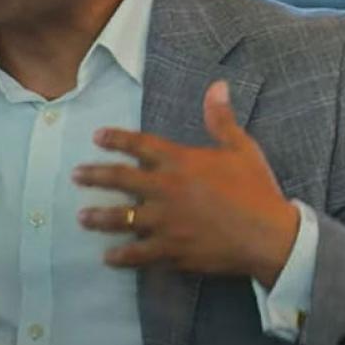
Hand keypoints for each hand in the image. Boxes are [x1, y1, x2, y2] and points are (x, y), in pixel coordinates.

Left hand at [74, 80, 298, 286]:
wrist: (269, 236)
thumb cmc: (257, 190)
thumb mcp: (241, 149)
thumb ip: (221, 119)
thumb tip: (217, 86)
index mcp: (181, 162)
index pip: (139, 145)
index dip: (116, 139)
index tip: (97, 136)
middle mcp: (166, 189)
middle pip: (120, 180)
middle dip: (95, 176)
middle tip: (76, 176)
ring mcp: (165, 222)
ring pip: (122, 218)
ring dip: (99, 218)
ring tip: (82, 217)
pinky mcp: (171, 250)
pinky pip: (139, 253)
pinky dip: (122, 256)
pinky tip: (108, 257)